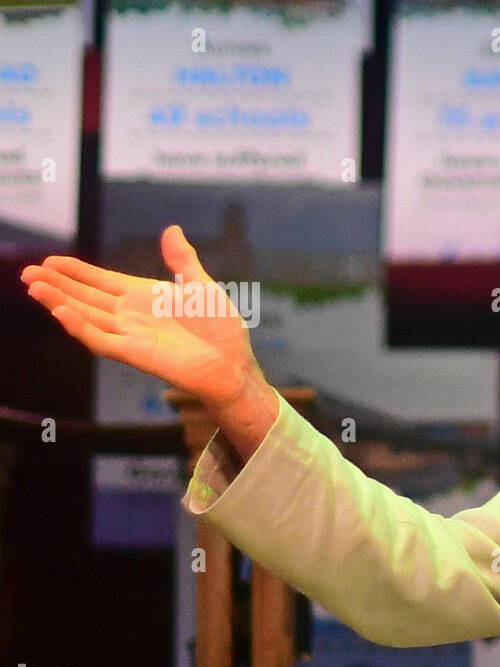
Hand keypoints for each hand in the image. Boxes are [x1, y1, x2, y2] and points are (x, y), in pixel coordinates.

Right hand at [20, 224, 266, 414]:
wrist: (233, 364)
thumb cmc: (221, 329)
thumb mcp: (202, 287)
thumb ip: (182, 260)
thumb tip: (171, 229)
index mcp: (144, 297)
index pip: (101, 281)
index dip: (76, 271)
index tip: (51, 260)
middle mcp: (131, 315)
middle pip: (86, 297)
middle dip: (57, 285)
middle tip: (28, 272)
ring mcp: (130, 334)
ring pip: (86, 316)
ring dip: (59, 302)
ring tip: (34, 286)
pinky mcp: (135, 354)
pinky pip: (101, 340)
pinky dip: (80, 327)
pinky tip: (62, 312)